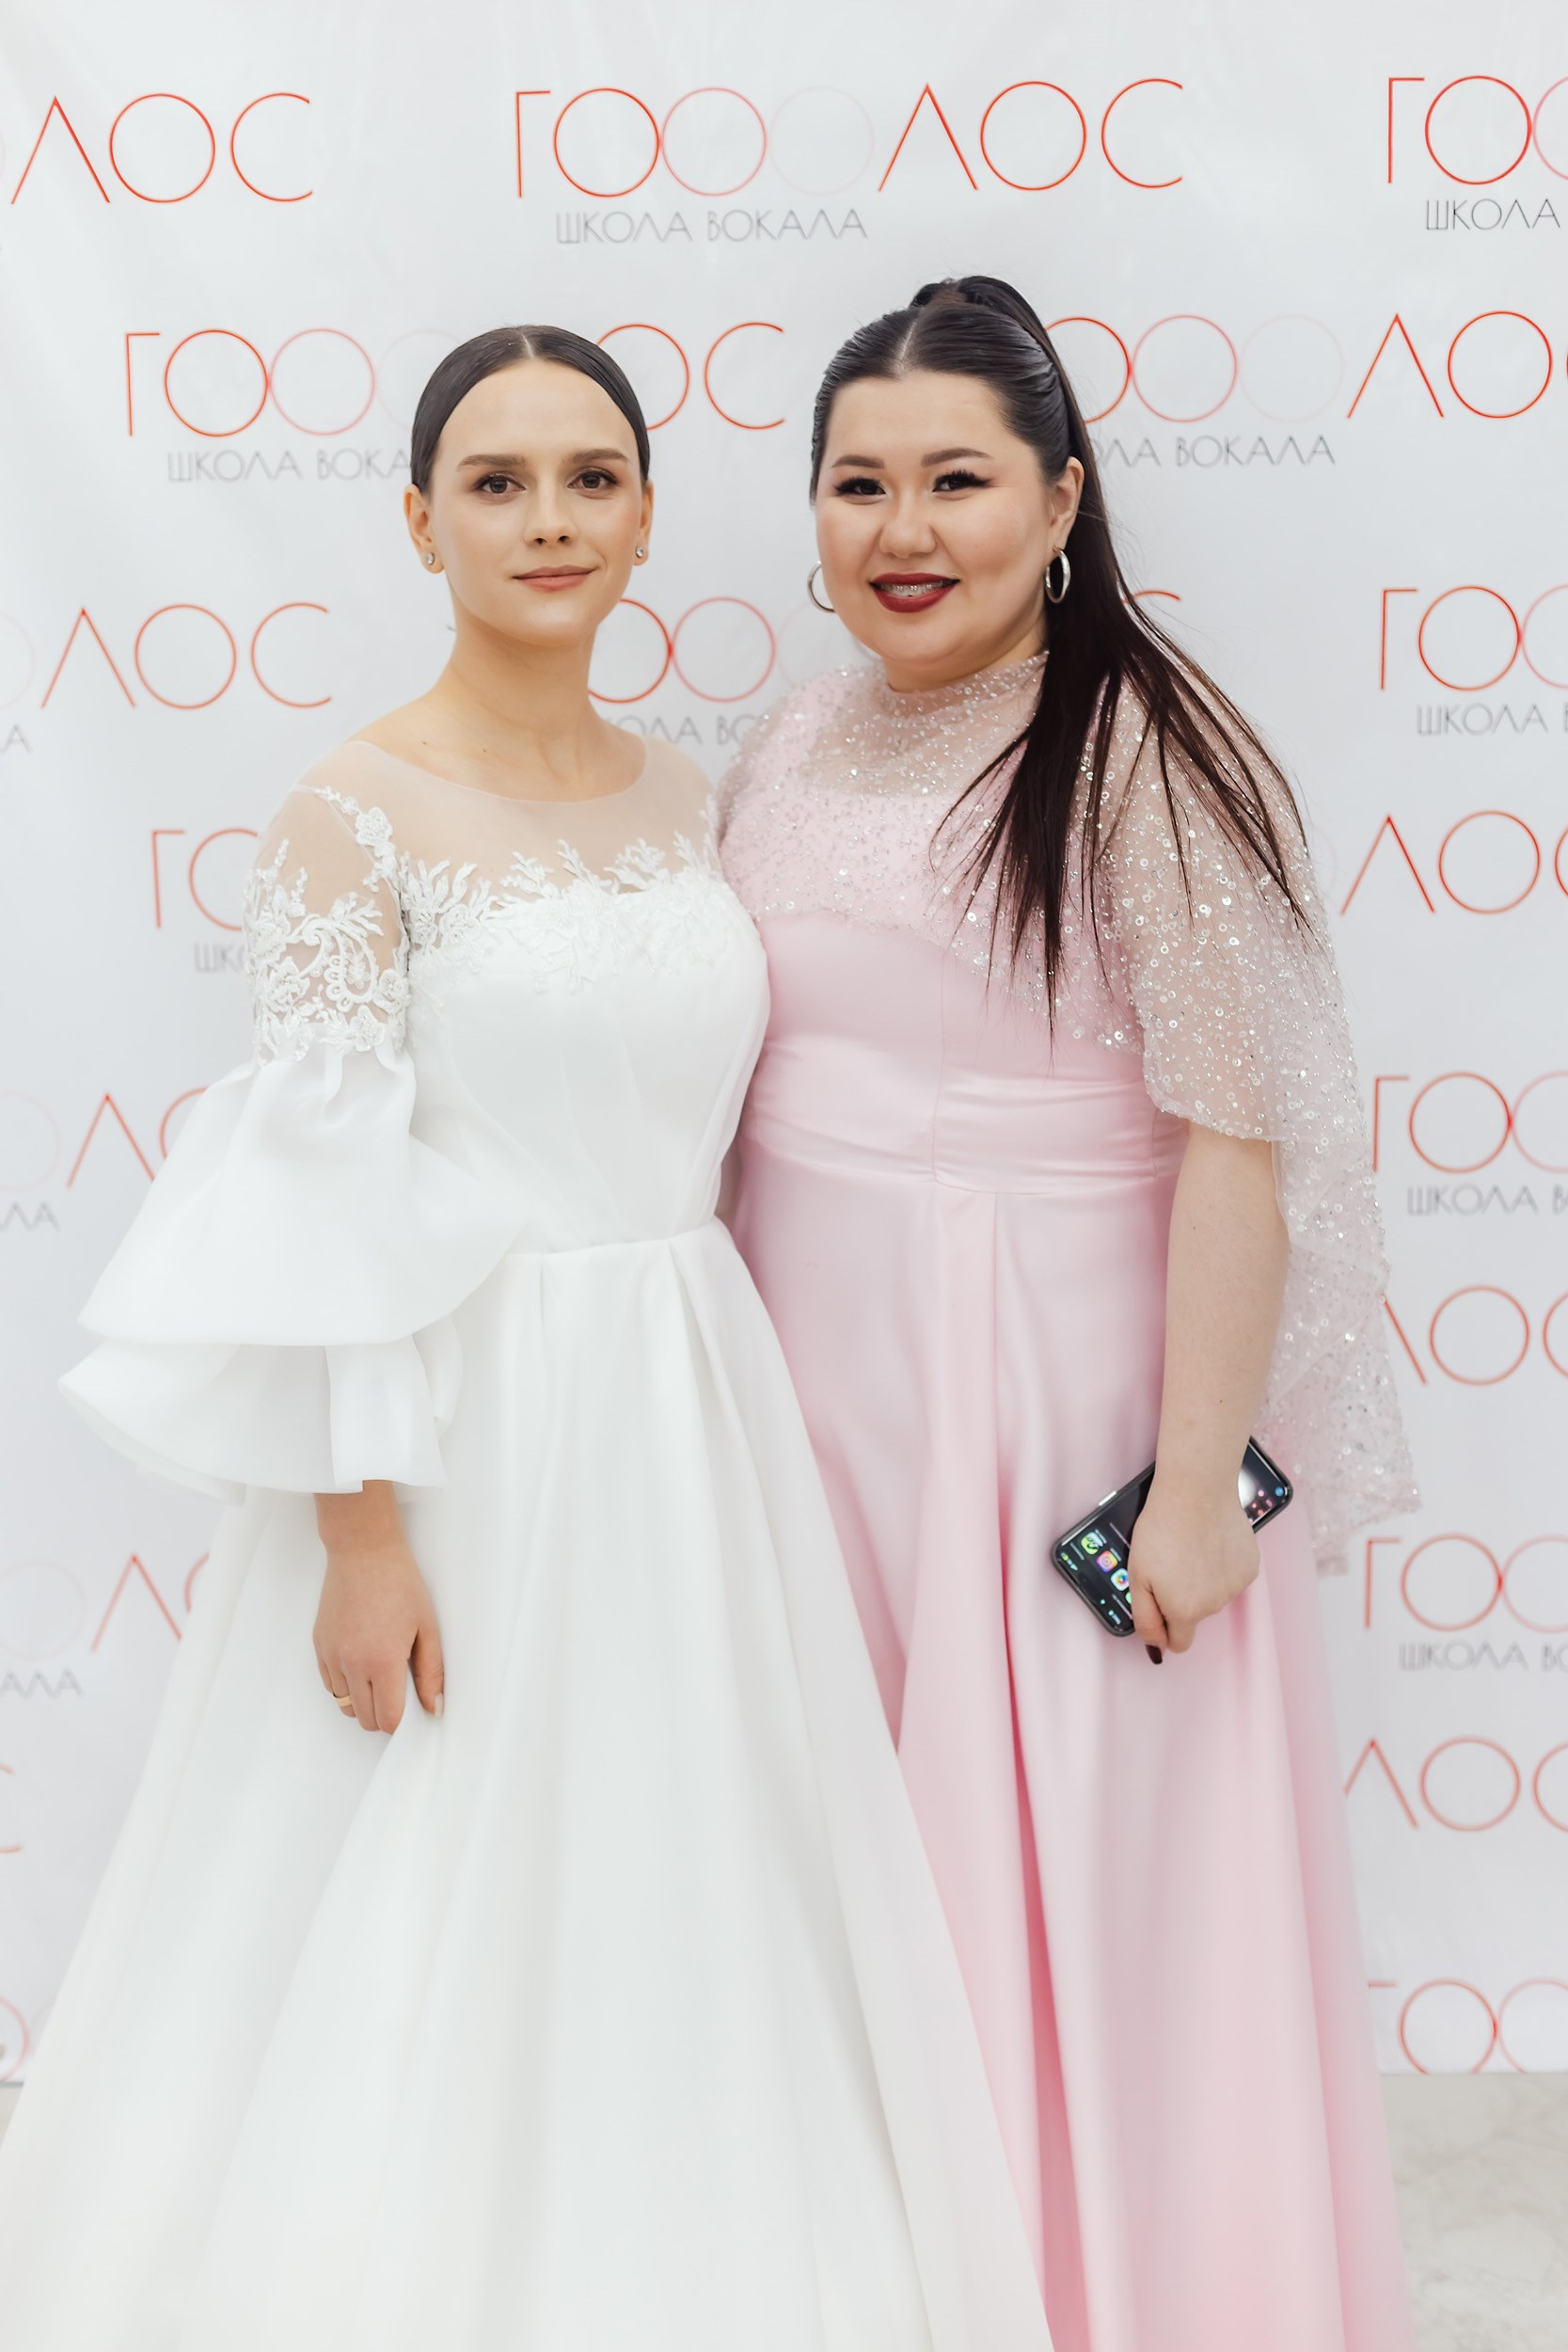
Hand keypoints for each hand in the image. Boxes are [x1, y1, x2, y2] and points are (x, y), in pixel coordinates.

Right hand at [313, 1483, 444, 1732]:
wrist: (363, 1551)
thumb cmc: (400, 1583)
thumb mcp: (427, 1627)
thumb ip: (432, 1673)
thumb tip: (435, 1709)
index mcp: (383, 1660)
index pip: (387, 1720)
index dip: (400, 1722)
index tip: (410, 1708)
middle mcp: (352, 1663)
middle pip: (364, 1718)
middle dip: (382, 1714)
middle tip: (398, 1691)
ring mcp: (331, 1655)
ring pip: (344, 1704)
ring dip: (362, 1699)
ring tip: (379, 1674)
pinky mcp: (318, 1645)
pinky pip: (330, 1684)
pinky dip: (345, 1684)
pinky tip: (361, 1661)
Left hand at [1127, 1471, 1259, 1657]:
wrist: (1196, 1491)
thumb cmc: (1161, 1528)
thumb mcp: (1137, 1576)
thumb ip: (1145, 1617)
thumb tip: (1155, 1646)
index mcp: (1184, 1611)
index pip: (1179, 1643)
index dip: (1166, 1628)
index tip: (1161, 1607)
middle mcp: (1214, 1606)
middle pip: (1195, 1616)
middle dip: (1182, 1598)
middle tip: (1171, 1564)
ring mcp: (1235, 1587)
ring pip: (1214, 1596)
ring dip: (1203, 1580)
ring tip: (1190, 1548)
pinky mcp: (1249, 1568)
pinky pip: (1231, 1577)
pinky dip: (1221, 1566)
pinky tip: (1210, 1543)